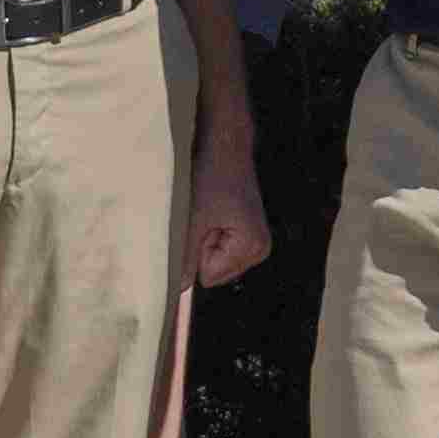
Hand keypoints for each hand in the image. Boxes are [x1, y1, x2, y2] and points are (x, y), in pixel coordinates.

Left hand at [182, 99, 273, 288]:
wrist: (226, 148)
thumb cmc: (211, 178)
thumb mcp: (194, 220)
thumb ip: (187, 258)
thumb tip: (178, 289)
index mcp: (251, 248)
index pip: (209, 277)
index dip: (198, 252)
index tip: (203, 224)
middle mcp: (261, 250)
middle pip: (215, 274)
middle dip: (204, 250)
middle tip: (208, 217)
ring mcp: (258, 244)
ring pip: (217, 263)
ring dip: (208, 243)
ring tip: (213, 213)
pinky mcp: (252, 236)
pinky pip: (222, 252)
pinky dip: (214, 237)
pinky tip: (218, 213)